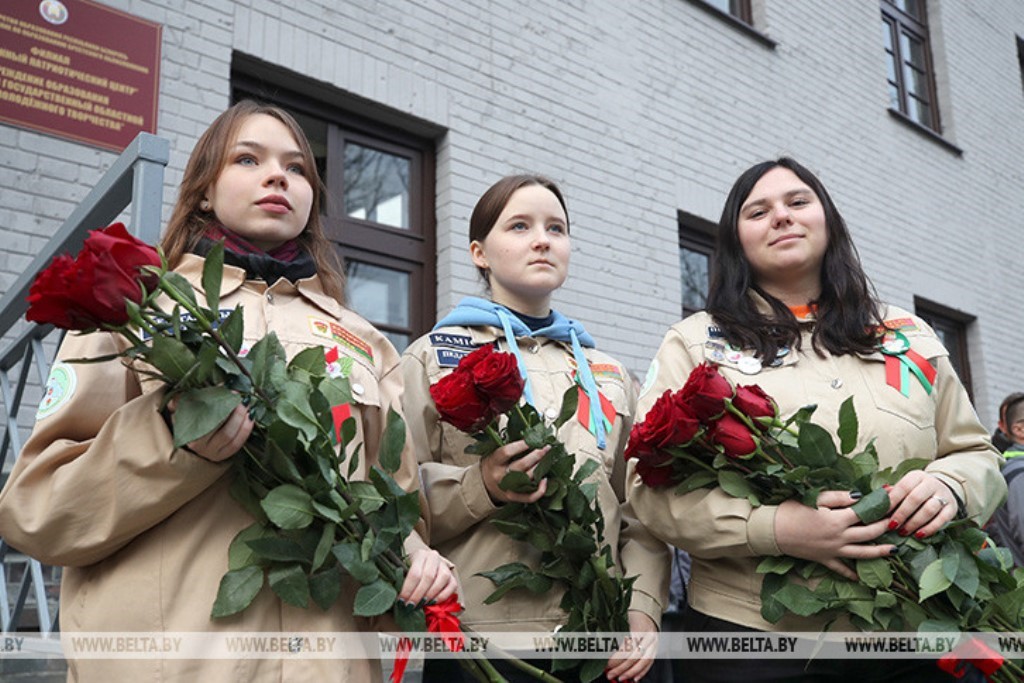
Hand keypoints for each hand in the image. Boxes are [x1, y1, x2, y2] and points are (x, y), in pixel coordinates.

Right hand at [169, 401, 252, 461]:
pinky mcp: (222, 456)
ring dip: (244, 421)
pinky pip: (237, 444)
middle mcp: (200, 448)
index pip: (210, 420)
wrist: (187, 434)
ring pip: (232, 437)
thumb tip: (185, 394)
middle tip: (243, 399)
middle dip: (237, 413)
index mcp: (190, 435)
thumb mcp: (181, 405)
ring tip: (248, 406)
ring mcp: (212, 453)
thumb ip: (181, 398)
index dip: (222, 404)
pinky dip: (246, 430)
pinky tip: (250, 418)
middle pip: (225, 431)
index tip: (231, 391)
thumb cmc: (186, 416)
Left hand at [400, 548, 458, 604]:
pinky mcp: (452, 576)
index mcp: (420, 554)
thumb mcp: (404, 570)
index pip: (415, 573)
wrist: (423, 564)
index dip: (408, 589)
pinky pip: (451, 586)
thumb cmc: (410, 569)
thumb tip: (399, 598)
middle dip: (418, 595)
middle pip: (428, 577)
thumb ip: (401, 580)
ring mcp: (445, 566)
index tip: (402, 601)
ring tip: (420, 605)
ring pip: (441, 580)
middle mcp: (434, 557)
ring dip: (430, 596)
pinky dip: (442, 596)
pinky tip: (432, 603)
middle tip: (410, 606)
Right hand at [481, 439, 548, 503]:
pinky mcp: (514, 498)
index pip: (507, 451)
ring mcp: (507, 488)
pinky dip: (540, 489)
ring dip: (540, 467)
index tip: (532, 439)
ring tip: (546, 459)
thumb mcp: (494, 454)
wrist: (483, 486)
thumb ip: (508, 448)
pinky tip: (545, 480)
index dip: (521, 445)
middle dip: (537, 455)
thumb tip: (528, 437)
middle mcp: (500, 476)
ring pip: (528, 478)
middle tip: (546, 447)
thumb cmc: (492, 466)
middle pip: (522, 465)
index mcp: (494, 462)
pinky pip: (530, 497)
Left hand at [605, 610, 657, 680]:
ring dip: (630, 672)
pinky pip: (650, 663)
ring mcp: (654, 643)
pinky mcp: (655, 649)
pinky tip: (634, 677)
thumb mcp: (622, 620)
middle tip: (610, 674)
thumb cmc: (632, 616)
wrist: (646, 613)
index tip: (607, 664)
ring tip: (620, 677)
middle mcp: (648, 636)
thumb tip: (600, 647)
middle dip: (621, 668)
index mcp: (638, 628)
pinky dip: (641, 672)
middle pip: (635, 656)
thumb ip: (613, 633)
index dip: (616, 658)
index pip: (627, 647)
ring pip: (643, 662)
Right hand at [775, 490, 892, 580]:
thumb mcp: (815, 498)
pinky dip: (851, 573)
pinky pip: (841, 569)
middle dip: (885, 526)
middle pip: (869, 533)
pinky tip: (860, 577)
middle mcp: (840, 537)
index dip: (881, 504)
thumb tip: (860, 496)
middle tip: (897, 521)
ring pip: (862, 553)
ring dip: (879, 552)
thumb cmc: (791, 510)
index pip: (866, 512)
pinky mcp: (824, 559)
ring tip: (894, 551)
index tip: (892, 496)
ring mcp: (833, 551)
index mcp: (837, 519)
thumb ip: (839, 497)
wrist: (773, 531)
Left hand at [885, 470, 956, 538]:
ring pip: (929, 509)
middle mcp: (931, 483)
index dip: (892, 501)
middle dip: (902, 514)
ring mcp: (944, 495)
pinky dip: (930, 528)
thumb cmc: (917, 490)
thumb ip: (893, 493)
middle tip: (892, 526)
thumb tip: (877, 499)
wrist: (943, 488)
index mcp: (916, 476)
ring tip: (903, 532)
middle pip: (915, 498)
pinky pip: (942, 519)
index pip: (903, 487)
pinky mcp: (952, 508)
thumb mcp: (906, 487)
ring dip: (914, 522)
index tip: (882, 513)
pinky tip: (919, 535)